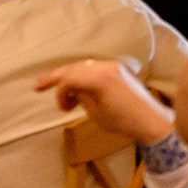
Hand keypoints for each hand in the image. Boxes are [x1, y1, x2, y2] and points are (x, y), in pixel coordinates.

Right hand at [35, 59, 173, 145]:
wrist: (150, 120)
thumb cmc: (123, 121)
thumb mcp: (96, 113)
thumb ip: (81, 97)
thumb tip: (72, 90)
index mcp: (100, 78)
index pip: (69, 78)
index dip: (59, 92)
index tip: (63, 109)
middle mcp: (106, 67)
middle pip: (74, 67)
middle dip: (55, 76)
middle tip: (37, 85)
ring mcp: (114, 66)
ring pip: (83, 66)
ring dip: (68, 75)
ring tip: (54, 85)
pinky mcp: (119, 70)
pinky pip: (94, 68)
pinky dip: (82, 75)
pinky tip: (74, 85)